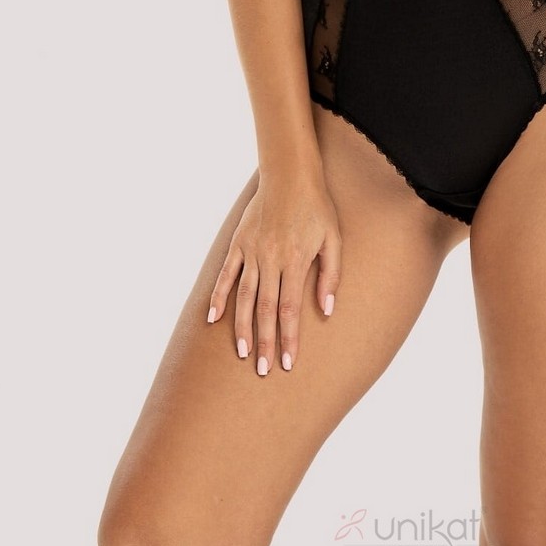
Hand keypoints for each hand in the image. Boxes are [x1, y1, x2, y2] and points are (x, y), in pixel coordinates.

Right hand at [206, 173, 341, 375]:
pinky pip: (226, 274)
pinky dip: (218, 296)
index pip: (290, 308)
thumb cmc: (317, 207)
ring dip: (242, 327)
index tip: (287, 363)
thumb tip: (327, 310)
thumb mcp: (334, 238)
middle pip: (265, 309)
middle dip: (264, 342)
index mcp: (296, 260)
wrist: (290, 174)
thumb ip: (331, 274)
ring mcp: (252, 250)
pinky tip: (212, 319)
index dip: (289, 338)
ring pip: (244, 296)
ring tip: (241, 353)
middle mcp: (271, 259)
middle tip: (261, 370)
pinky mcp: (239, 242)